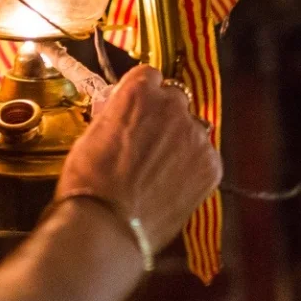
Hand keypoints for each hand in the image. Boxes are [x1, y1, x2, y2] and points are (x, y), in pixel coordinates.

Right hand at [57, 66, 222, 254]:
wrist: (107, 225)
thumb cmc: (89, 181)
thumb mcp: (93, 132)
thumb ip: (115, 114)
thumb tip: (119, 111)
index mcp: (138, 91)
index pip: (150, 75)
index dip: (144, 93)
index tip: (140, 108)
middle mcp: (171, 106)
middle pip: (175, 99)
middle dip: (164, 117)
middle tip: (149, 142)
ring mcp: (195, 135)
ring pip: (193, 129)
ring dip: (181, 142)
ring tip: (161, 169)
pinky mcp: (211, 164)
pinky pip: (205, 157)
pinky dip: (193, 168)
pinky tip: (173, 185)